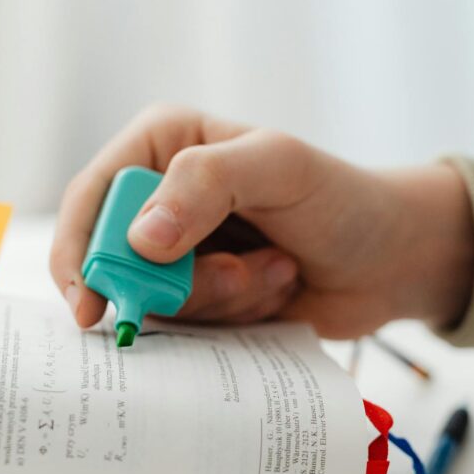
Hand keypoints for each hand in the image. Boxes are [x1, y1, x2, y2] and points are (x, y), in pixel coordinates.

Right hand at [50, 104, 473, 336]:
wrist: (391, 258)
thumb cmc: (340, 199)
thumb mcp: (279, 168)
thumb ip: (206, 184)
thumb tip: (140, 239)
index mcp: (164, 146)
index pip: (93, 197)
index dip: (82, 250)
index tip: (91, 303)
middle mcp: (162, 199)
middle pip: (115, 261)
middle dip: (177, 284)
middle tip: (236, 275)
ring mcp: (181, 254)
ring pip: (155, 302)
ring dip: (223, 297)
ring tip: (277, 269)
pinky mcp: (202, 297)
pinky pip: (189, 327)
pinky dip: (237, 314)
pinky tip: (278, 285)